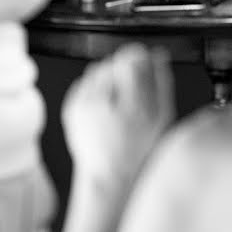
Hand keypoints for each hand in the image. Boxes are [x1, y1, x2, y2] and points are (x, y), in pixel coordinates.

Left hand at [62, 44, 173, 185]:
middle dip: (123, 70)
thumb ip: (161, 82)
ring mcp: (82, 106)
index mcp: (130, 107)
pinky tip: (105, 107)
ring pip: (96, 70)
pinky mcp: (71, 109)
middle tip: (132, 91)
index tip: (144, 60)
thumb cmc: (137, 150)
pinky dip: (95, 89)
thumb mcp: (161, 118)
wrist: (108, 176)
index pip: (130, 60)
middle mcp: (102, 104)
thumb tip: (158, 54)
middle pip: (112, 62)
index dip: (139, 57)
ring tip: (118, 101)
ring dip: (109, 78)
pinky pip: (84, 83)